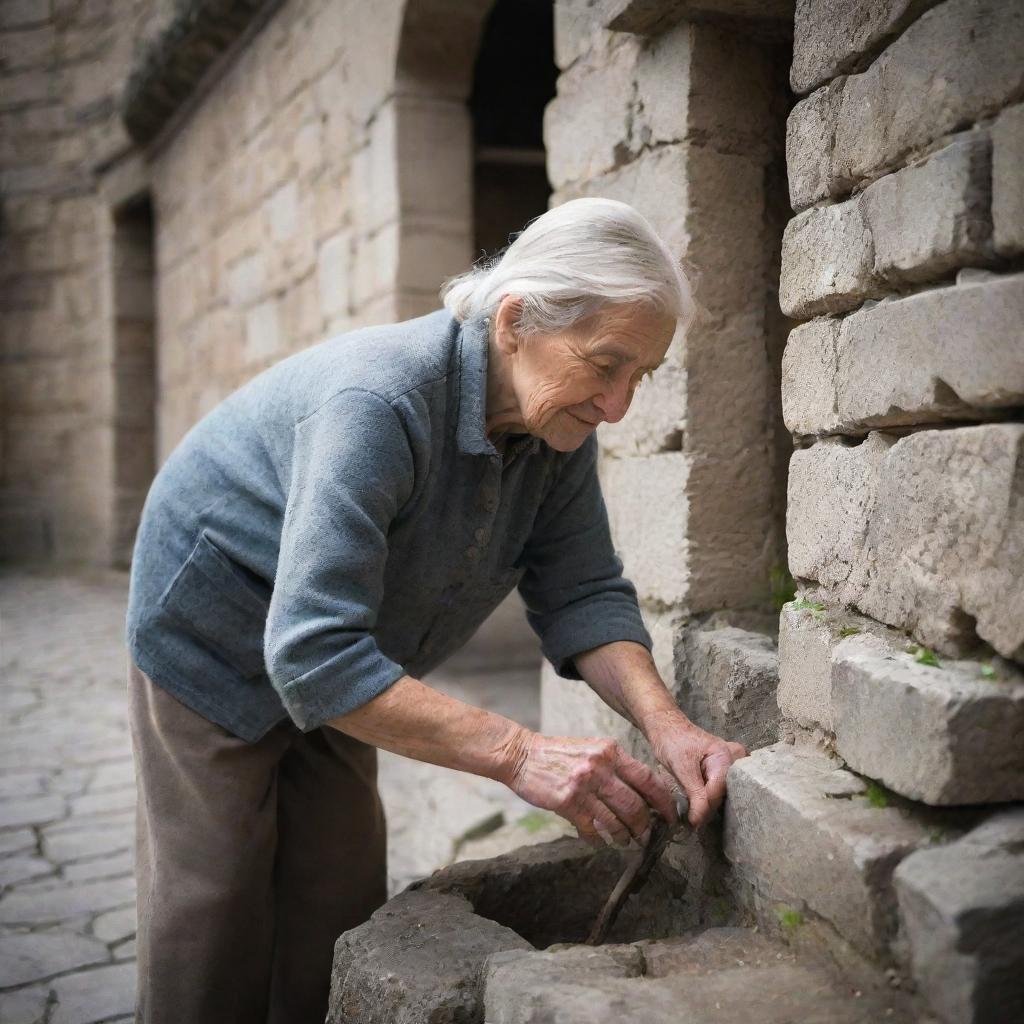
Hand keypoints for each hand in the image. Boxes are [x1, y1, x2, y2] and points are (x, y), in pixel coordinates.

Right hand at [505, 730, 678, 848]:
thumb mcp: (592, 749)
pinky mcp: (567, 803)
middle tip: (646, 836)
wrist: (521, 754)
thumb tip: (642, 792)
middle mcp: (600, 767)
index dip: (664, 801)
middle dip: (645, 826)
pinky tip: (599, 841)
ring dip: (625, 836)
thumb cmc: (558, 754)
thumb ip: (615, 766)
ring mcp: (584, 785)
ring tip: (625, 841)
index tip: (670, 816)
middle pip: (636, 804)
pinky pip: (592, 830)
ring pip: (617, 820)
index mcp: (610, 751)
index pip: (647, 778)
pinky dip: (599, 840)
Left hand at [644, 711, 747, 828]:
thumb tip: (699, 822)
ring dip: (709, 804)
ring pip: (724, 794)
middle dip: (709, 807)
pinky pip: (721, 790)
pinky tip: (698, 803)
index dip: (705, 808)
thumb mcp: (682, 767)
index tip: (692, 823)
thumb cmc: (672, 740)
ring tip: (694, 813)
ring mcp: (732, 765)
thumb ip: (694, 794)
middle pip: (726, 794)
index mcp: (726, 755)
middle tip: (693, 820)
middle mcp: (735, 760)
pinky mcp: (724, 771)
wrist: (666, 727)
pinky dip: (709, 797)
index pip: (720, 791)